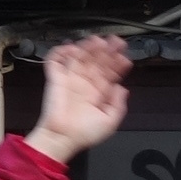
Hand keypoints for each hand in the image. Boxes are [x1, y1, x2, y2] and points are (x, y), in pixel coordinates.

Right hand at [25, 35, 129, 162]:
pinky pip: (55, 62)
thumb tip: (123, 89)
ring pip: (80, 58)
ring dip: (87, 48)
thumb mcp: (110, 121)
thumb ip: (118, 105)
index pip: (110, 73)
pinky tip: (71, 47)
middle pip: (96, 62)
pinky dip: (60, 52)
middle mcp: (86, 84)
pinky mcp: (55, 79)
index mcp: (99, 93)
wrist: (62, 138)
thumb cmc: (85, 133)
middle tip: (115, 41)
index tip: (125, 56)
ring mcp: (70, 80)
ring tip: (97, 40)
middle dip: (106, 51)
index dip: (117, 64)